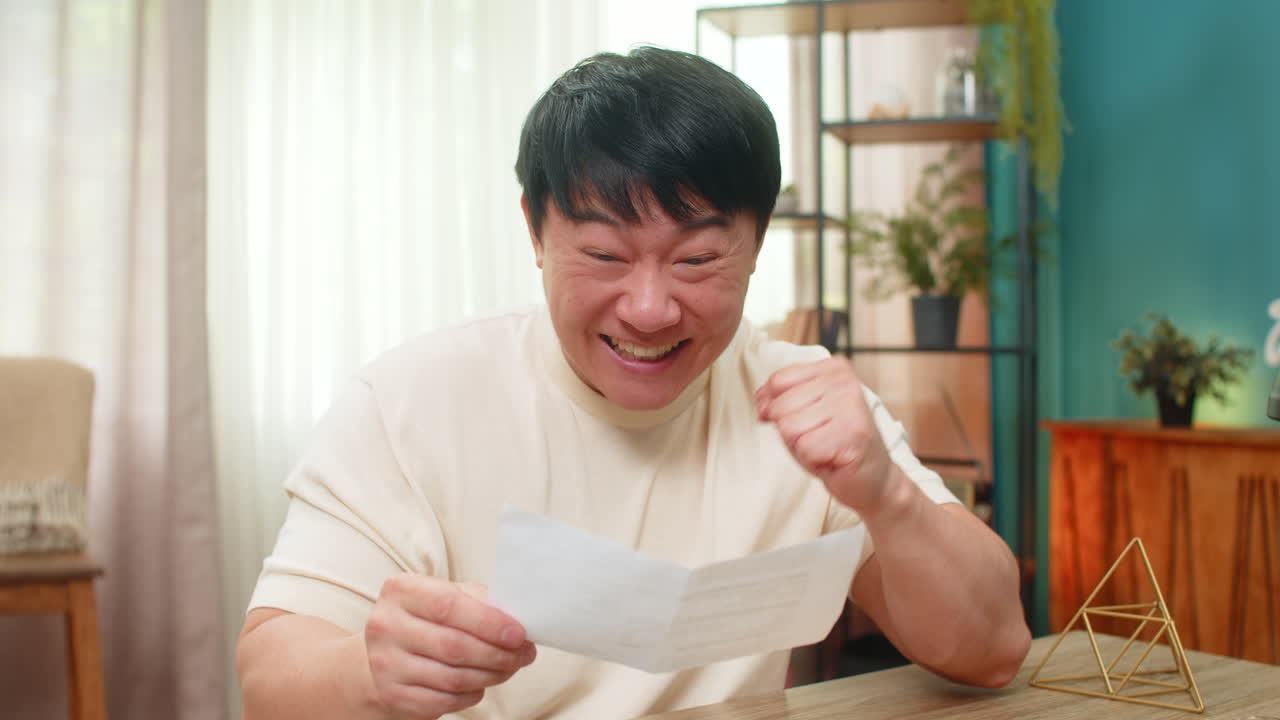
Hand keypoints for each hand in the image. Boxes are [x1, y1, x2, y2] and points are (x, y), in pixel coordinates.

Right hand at [364, 575, 535, 717]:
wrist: (387, 652)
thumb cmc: (427, 619)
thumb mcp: (448, 596)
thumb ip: (479, 601)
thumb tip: (519, 619)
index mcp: (401, 591)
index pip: (448, 605)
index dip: (489, 622)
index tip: (518, 634)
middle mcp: (385, 626)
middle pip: (454, 645)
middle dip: (497, 654)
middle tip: (522, 655)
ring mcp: (384, 663)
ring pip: (452, 677)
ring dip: (490, 676)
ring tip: (508, 668)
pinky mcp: (390, 695)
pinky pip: (443, 701)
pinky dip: (470, 695)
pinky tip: (481, 685)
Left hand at [755, 357, 901, 516]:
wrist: (871, 479)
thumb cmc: (834, 445)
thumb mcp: (801, 415)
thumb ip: (777, 401)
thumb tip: (762, 404)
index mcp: (832, 368)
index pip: (777, 381)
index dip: (774, 407)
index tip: (798, 419)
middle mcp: (844, 380)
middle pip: (780, 407)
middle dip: (791, 432)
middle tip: (818, 439)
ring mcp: (850, 404)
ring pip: (789, 428)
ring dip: (802, 447)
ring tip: (826, 447)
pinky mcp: (853, 431)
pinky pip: (804, 447)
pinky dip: (813, 460)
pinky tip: (834, 458)